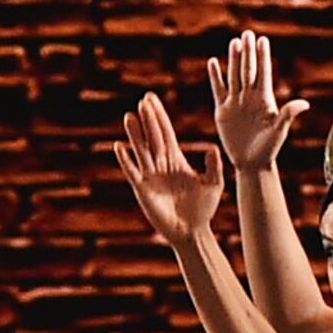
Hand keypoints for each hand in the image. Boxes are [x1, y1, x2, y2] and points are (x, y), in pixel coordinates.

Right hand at [113, 94, 227, 247]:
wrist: (192, 232)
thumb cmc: (203, 210)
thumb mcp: (213, 184)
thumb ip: (213, 165)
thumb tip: (212, 147)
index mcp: (176, 160)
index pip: (166, 133)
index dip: (159, 116)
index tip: (153, 99)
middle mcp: (161, 165)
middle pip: (153, 137)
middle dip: (149, 119)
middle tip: (143, 99)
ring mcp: (151, 176)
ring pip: (142, 150)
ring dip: (135, 134)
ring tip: (129, 116)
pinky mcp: (143, 190)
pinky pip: (133, 171)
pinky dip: (126, 159)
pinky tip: (119, 146)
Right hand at [205, 30, 309, 178]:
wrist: (252, 163)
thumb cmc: (269, 148)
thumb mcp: (280, 130)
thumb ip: (288, 114)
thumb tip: (304, 103)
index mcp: (265, 99)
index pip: (263, 73)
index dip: (263, 57)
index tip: (263, 40)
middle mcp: (250, 97)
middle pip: (248, 70)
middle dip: (248, 52)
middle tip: (247, 33)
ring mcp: (236, 102)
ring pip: (234, 76)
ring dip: (234, 59)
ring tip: (235, 42)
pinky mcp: (223, 110)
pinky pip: (218, 89)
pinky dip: (215, 76)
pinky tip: (213, 62)